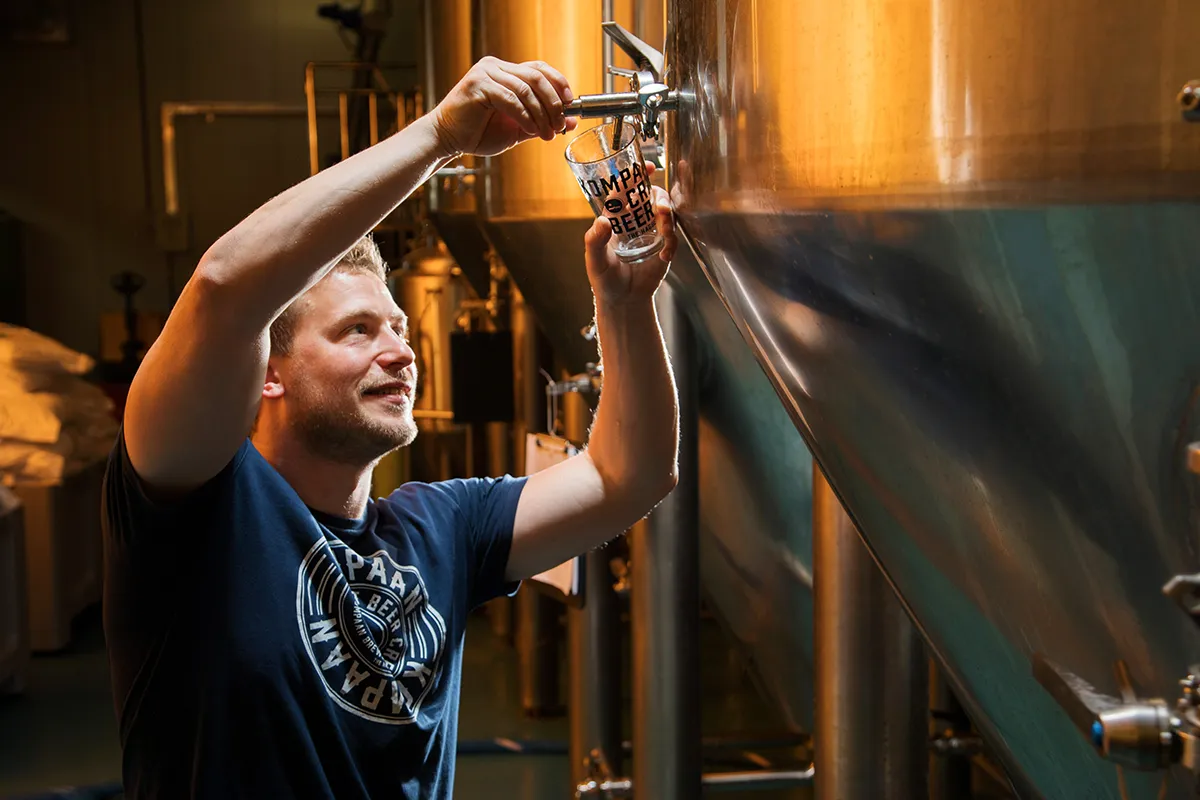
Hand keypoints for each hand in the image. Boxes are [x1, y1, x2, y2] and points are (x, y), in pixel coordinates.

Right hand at [431, 57, 578, 157]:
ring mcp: (486, 73)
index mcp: (506, 72)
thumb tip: (570, 121)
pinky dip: (525, 116)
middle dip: (554, 103)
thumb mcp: (518, 128)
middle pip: (536, 77)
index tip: (571, 105)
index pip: (540, 69)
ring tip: (547, 134)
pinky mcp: (477, 85)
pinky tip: (531, 130)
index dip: (559, 84)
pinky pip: (510, 99)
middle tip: (561, 125)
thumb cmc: (479, 133)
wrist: (448, 140)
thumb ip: (542, 121)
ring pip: (526, 89)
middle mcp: (496, 67)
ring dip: (541, 114)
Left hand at [584, 162, 677, 305]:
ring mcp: (651, 232)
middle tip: (661, 210)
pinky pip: (673, 236)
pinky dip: (672, 243)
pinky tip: (665, 256)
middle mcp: (635, 220)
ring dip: (668, 217)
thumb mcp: (594, 260)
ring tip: (664, 231)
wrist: (623, 300)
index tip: (648, 166)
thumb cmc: (604, 278)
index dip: (636, 176)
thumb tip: (603, 221)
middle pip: (652, 196)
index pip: (625, 190)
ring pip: (666, 212)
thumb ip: (595, 241)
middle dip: (659, 198)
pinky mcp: (664, 246)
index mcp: (616, 217)